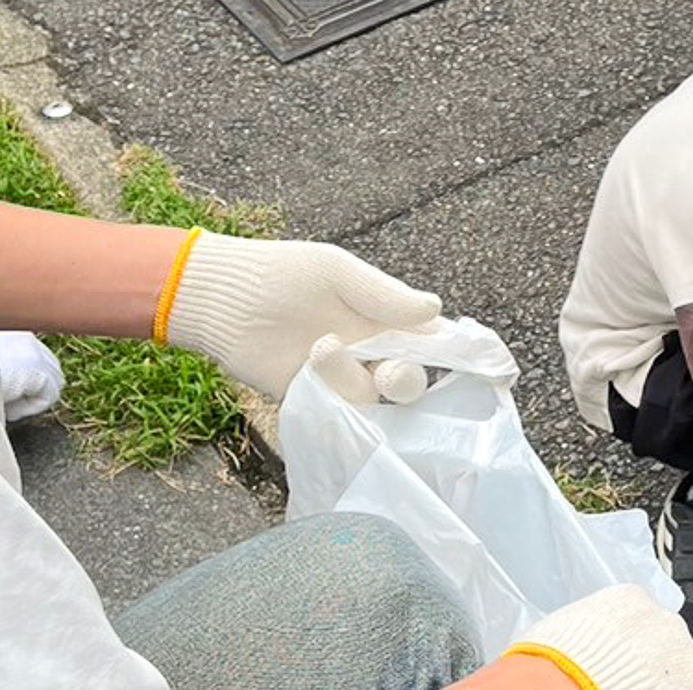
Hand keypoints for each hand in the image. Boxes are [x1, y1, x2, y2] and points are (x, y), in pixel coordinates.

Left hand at [162, 233, 440, 402]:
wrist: (222, 299)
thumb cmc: (281, 274)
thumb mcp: (337, 273)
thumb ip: (385, 296)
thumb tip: (437, 310)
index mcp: (382, 318)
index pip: (430, 341)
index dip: (451, 354)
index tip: (470, 364)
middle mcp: (368, 352)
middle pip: (409, 381)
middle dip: (405, 378)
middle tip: (388, 371)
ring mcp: (342, 379)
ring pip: (373, 399)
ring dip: (352, 378)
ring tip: (319, 350)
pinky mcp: (315, 400)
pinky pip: (340, 413)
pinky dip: (335, 401)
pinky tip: (317, 376)